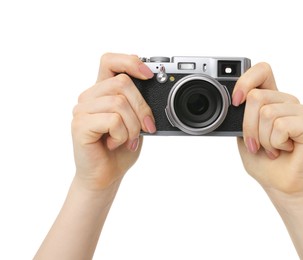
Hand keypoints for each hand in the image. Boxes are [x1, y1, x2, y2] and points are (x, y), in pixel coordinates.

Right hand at [71, 53, 155, 189]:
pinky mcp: (80, 125)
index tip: (149, 74)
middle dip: (142, 108)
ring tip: (128, 139)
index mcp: (103, 91)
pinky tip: (114, 143)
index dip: (130, 61)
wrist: (106, 175)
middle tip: (146, 128)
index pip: (110, 61)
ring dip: (133, 126)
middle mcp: (90, 97)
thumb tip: (152, 82)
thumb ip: (139, 102)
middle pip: (122, 83)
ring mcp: (82, 110)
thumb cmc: (121, 148)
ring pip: (119, 102)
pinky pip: (112, 120)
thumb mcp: (136, 121)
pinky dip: (121, 135)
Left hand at [233, 63, 302, 195]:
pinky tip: (285, 149)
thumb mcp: (242, 135)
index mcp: (271, 99)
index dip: (245, 81)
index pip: (261, 70)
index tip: (236, 101)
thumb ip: (240, 116)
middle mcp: (287, 101)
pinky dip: (276, 143)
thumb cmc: (262, 160)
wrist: (280, 184)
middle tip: (257, 144)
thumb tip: (234, 101)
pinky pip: (281, 126)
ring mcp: (301, 111)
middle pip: (257, 96)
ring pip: (267, 113)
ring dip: (263, 139)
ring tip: (273, 148)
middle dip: (249, 127)